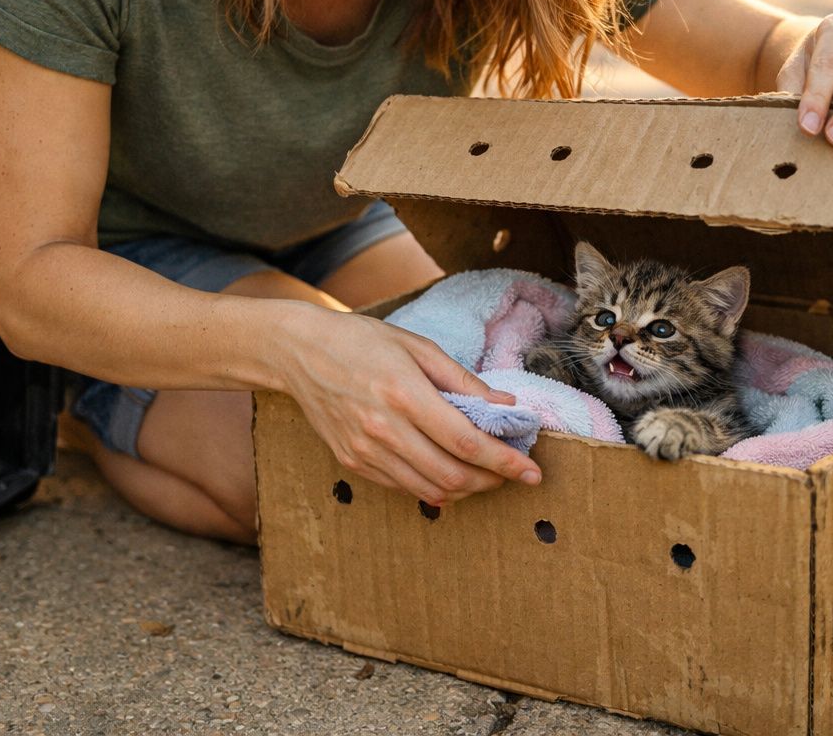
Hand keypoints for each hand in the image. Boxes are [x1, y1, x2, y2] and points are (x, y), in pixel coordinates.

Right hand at [275, 306, 541, 505]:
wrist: (299, 353)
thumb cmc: (363, 341)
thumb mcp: (418, 347)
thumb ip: (464, 381)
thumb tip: (506, 407)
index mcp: (404, 394)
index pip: (466, 442)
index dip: (505, 462)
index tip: (532, 471)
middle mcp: (383, 429)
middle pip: (451, 475)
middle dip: (492, 481)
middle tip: (513, 473)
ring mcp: (365, 451)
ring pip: (430, 490)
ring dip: (467, 489)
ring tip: (486, 474)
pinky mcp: (353, 464)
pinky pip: (404, 487)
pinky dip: (435, 487)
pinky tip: (449, 471)